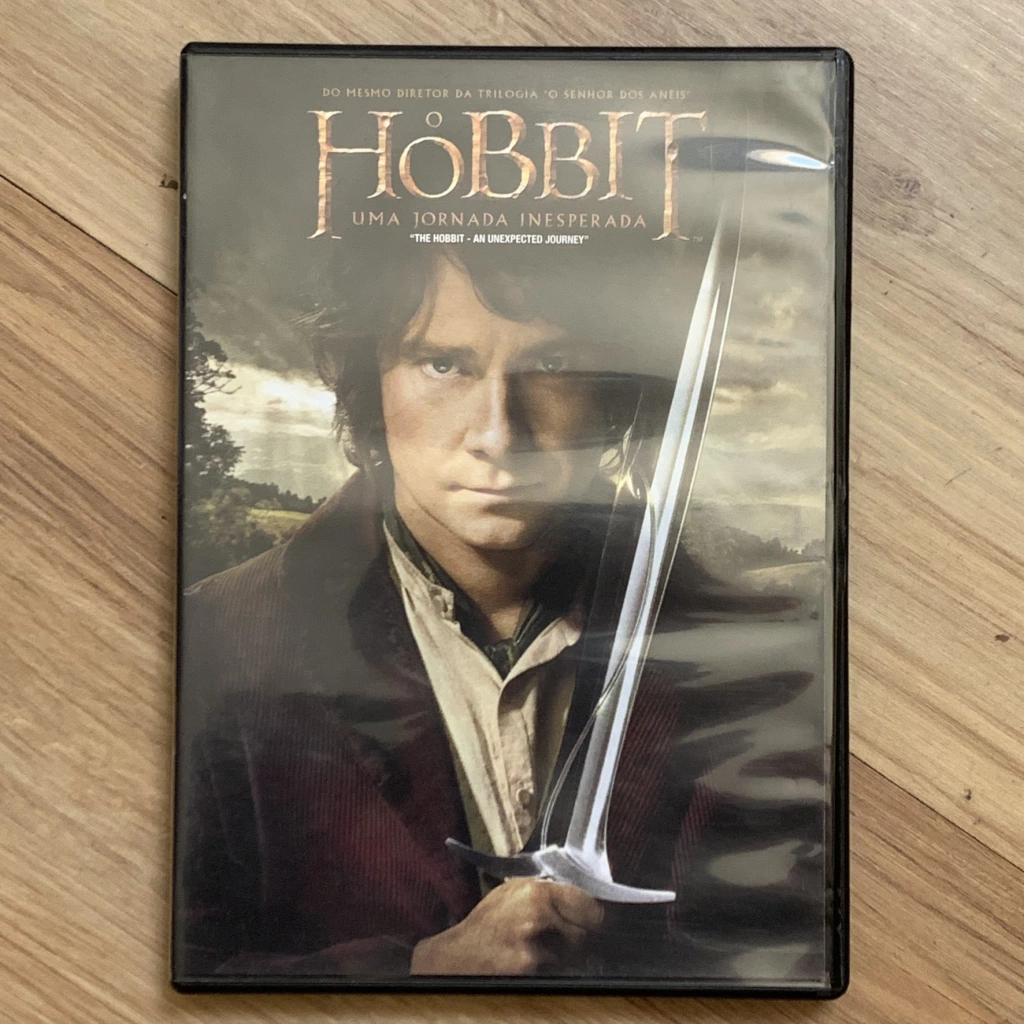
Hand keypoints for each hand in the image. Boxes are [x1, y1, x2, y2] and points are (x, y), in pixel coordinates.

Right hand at [410, 878, 603, 975]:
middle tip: (570, 941)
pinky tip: (536, 968)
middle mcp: (539, 918)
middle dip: (584, 940)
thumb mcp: (514, 894)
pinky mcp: (531, 975)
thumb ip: (549, 893)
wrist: (456, 959)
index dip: (597, 917)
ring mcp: (536, 950)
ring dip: (569, 960)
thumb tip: (586, 898)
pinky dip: (555, 974)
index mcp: (537, 892)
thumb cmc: (486, 926)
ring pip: (576, 958)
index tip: (598, 922)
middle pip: (588, 935)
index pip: (591, 906)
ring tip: (544, 955)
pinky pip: (560, 975)